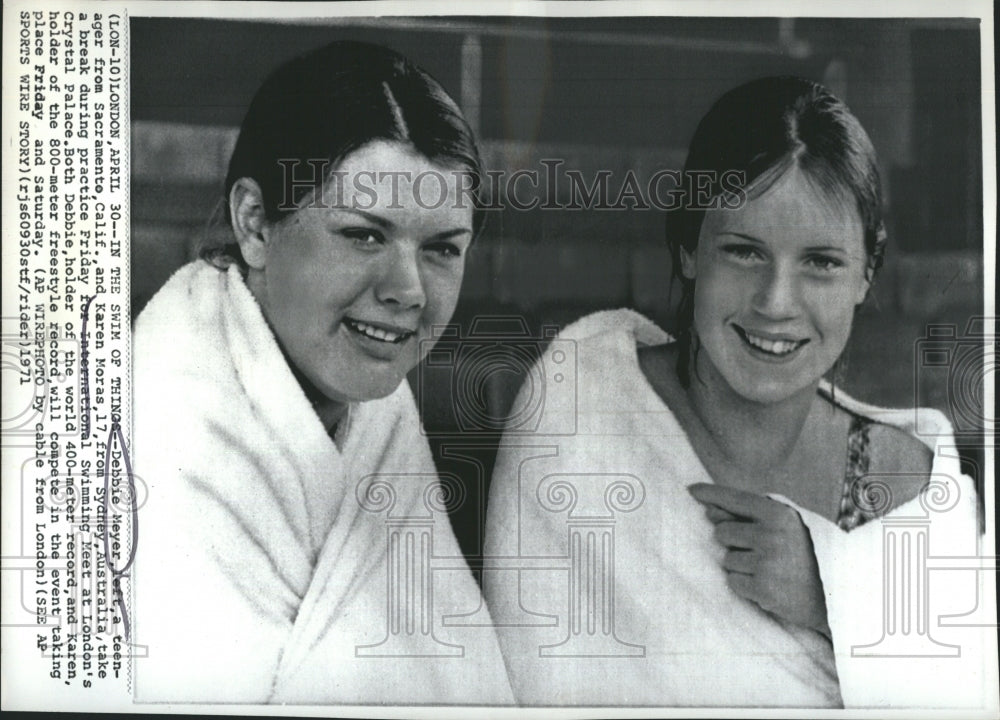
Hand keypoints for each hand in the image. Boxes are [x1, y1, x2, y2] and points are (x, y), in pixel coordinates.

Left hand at [688, 482, 830, 637]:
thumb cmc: (808, 555)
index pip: (735, 499)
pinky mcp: (763, 589)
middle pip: (721, 532)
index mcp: (779, 514)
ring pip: (726, 559)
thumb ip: (751, 515)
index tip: (691, 490)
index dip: (711, 494)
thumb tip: (709, 512)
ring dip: (741, 566)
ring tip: (770, 570)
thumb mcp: (788, 525)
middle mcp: (771, 535)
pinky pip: (733, 582)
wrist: (838, 595)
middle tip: (762, 552)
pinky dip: (745, 585)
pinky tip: (768, 585)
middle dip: (733, 542)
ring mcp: (767, 563)